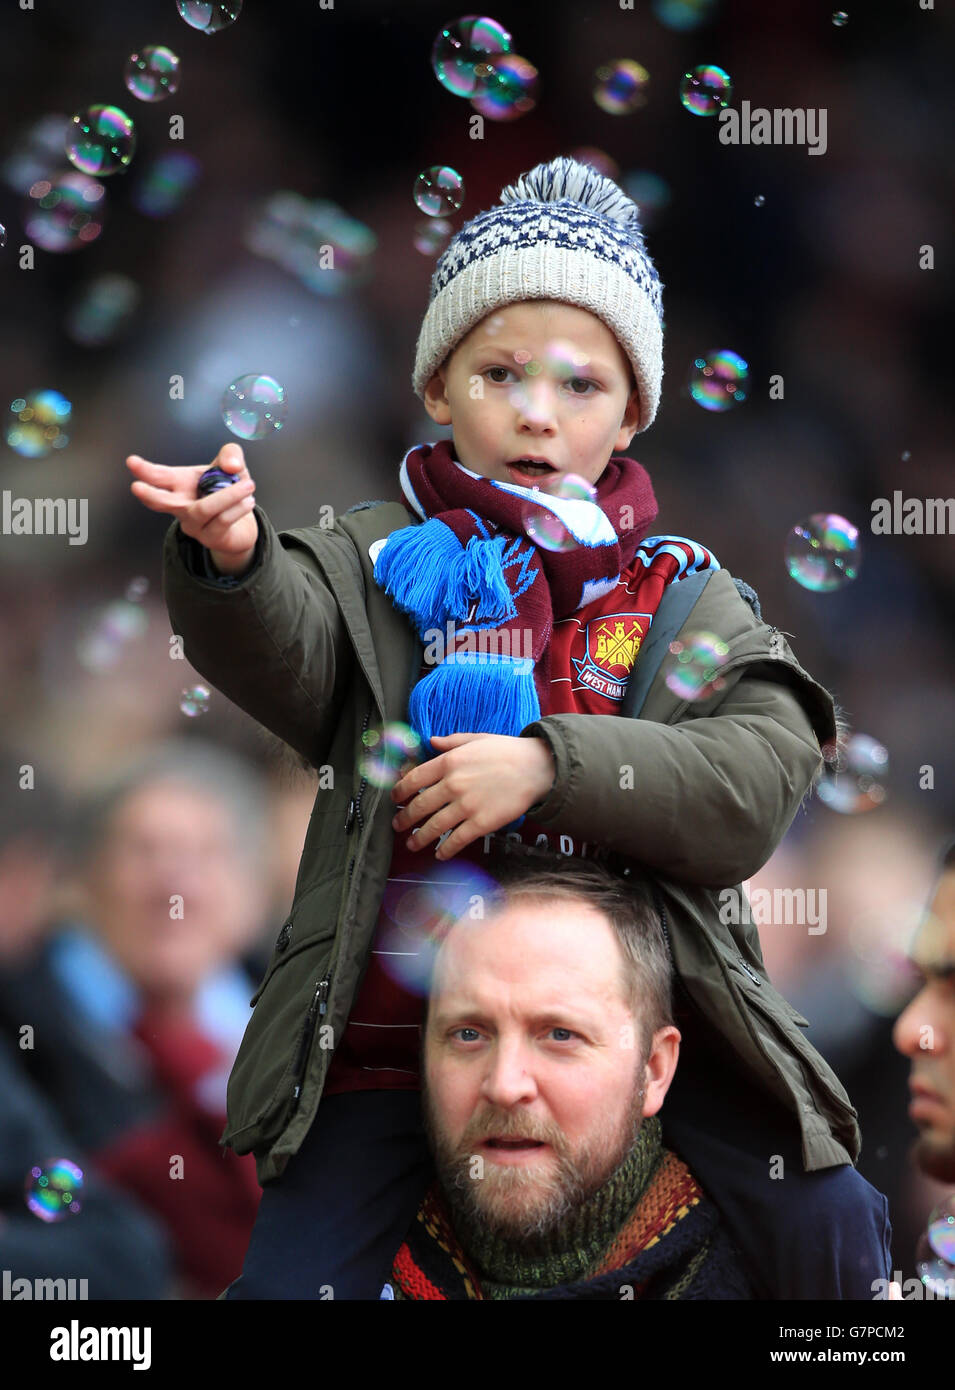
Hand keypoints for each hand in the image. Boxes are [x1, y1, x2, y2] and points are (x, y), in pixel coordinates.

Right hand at [126, 442, 258, 568]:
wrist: (243, 525)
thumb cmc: (228, 493)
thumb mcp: (231, 467)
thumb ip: (231, 456)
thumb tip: (232, 466)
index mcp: (180, 485)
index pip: (159, 476)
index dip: (144, 470)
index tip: (131, 462)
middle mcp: (181, 506)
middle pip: (161, 502)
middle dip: (150, 494)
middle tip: (136, 487)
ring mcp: (193, 524)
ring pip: (202, 510)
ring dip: (227, 496)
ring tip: (248, 485)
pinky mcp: (210, 537)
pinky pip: (221, 521)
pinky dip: (237, 508)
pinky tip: (248, 501)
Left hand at [390, 732, 555, 859]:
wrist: (537, 768)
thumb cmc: (508, 751)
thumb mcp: (476, 739)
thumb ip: (451, 742)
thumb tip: (430, 741)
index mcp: (449, 762)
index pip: (413, 779)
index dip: (399, 791)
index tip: (394, 798)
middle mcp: (453, 784)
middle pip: (419, 806)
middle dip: (404, 819)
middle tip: (398, 825)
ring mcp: (466, 806)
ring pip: (433, 827)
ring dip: (419, 839)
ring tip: (412, 844)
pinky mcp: (481, 823)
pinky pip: (456, 840)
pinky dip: (445, 850)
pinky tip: (439, 854)